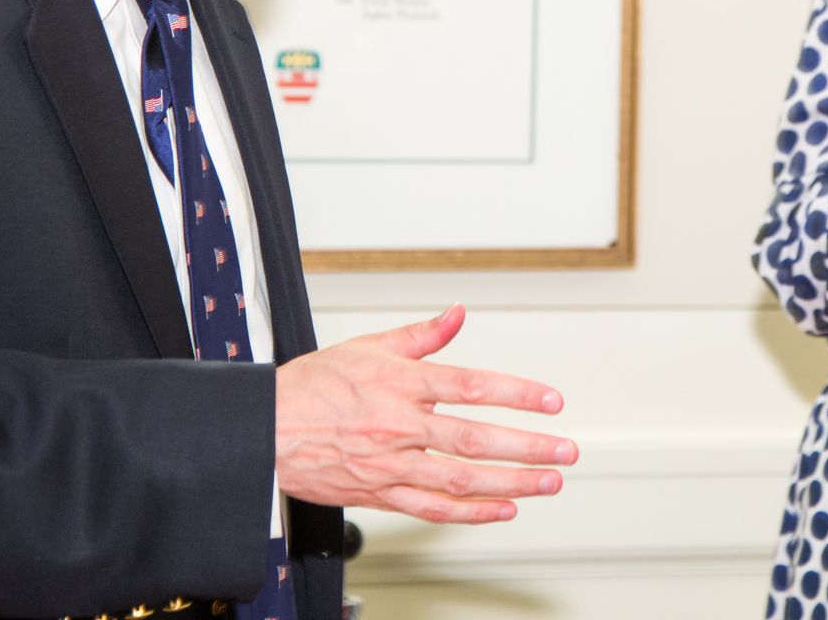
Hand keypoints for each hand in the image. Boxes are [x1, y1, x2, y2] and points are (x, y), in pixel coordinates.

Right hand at [272, 304, 576, 523]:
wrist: (262, 430)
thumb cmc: (310, 387)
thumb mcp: (367, 347)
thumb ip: (420, 335)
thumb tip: (457, 314)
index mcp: (399, 384)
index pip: (471, 386)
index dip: (516, 394)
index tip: (550, 402)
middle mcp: (399, 426)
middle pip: (475, 439)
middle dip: (527, 447)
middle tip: (565, 450)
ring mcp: (391, 465)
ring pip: (461, 480)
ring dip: (511, 482)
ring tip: (547, 482)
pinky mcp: (379, 494)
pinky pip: (433, 509)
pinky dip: (472, 513)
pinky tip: (502, 508)